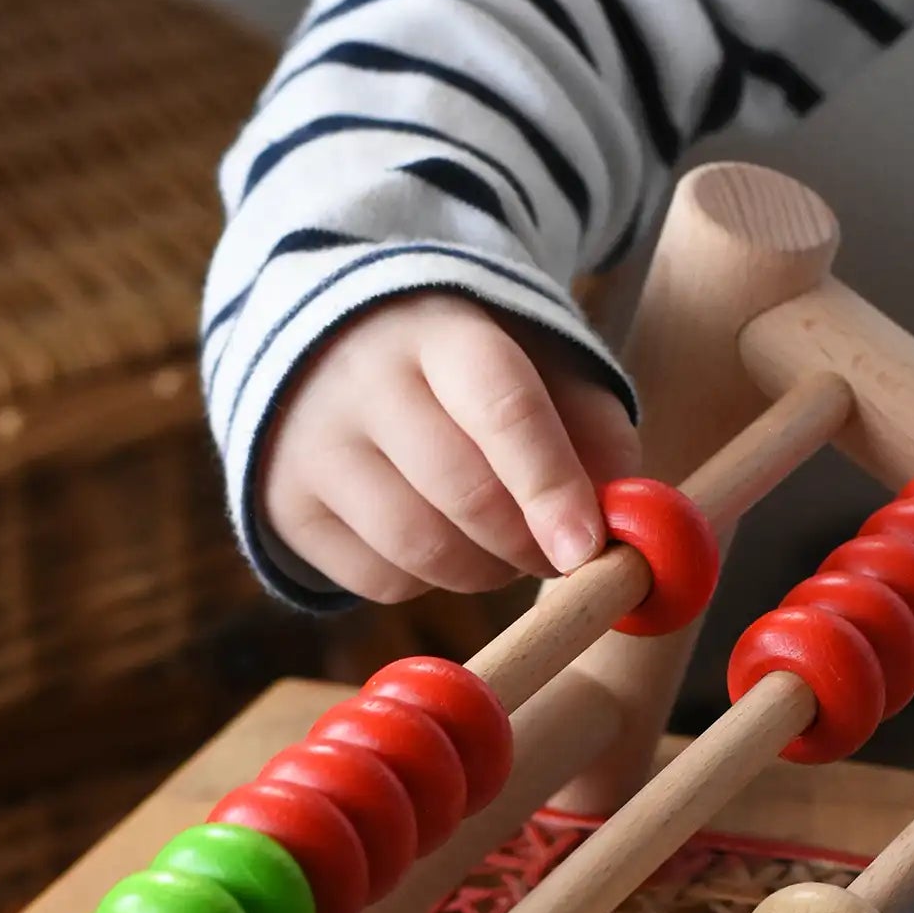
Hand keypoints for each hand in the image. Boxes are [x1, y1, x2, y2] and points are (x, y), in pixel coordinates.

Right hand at [257, 292, 639, 600]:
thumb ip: (597, 431)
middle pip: (464, 495)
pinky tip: (440, 540)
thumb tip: (627, 521)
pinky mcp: (286, 505)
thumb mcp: (539, 365)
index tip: (587, 547)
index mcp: (442, 330)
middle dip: (530, 543)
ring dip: (486, 572)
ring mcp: (314, 446)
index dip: (551, 485)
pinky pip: (380, 581)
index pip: (503, 409)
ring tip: (503, 545)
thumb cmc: (467, 368)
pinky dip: (429, 582)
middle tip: (562, 552)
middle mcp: (362, 380)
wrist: (331, 345)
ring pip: (421, 551)